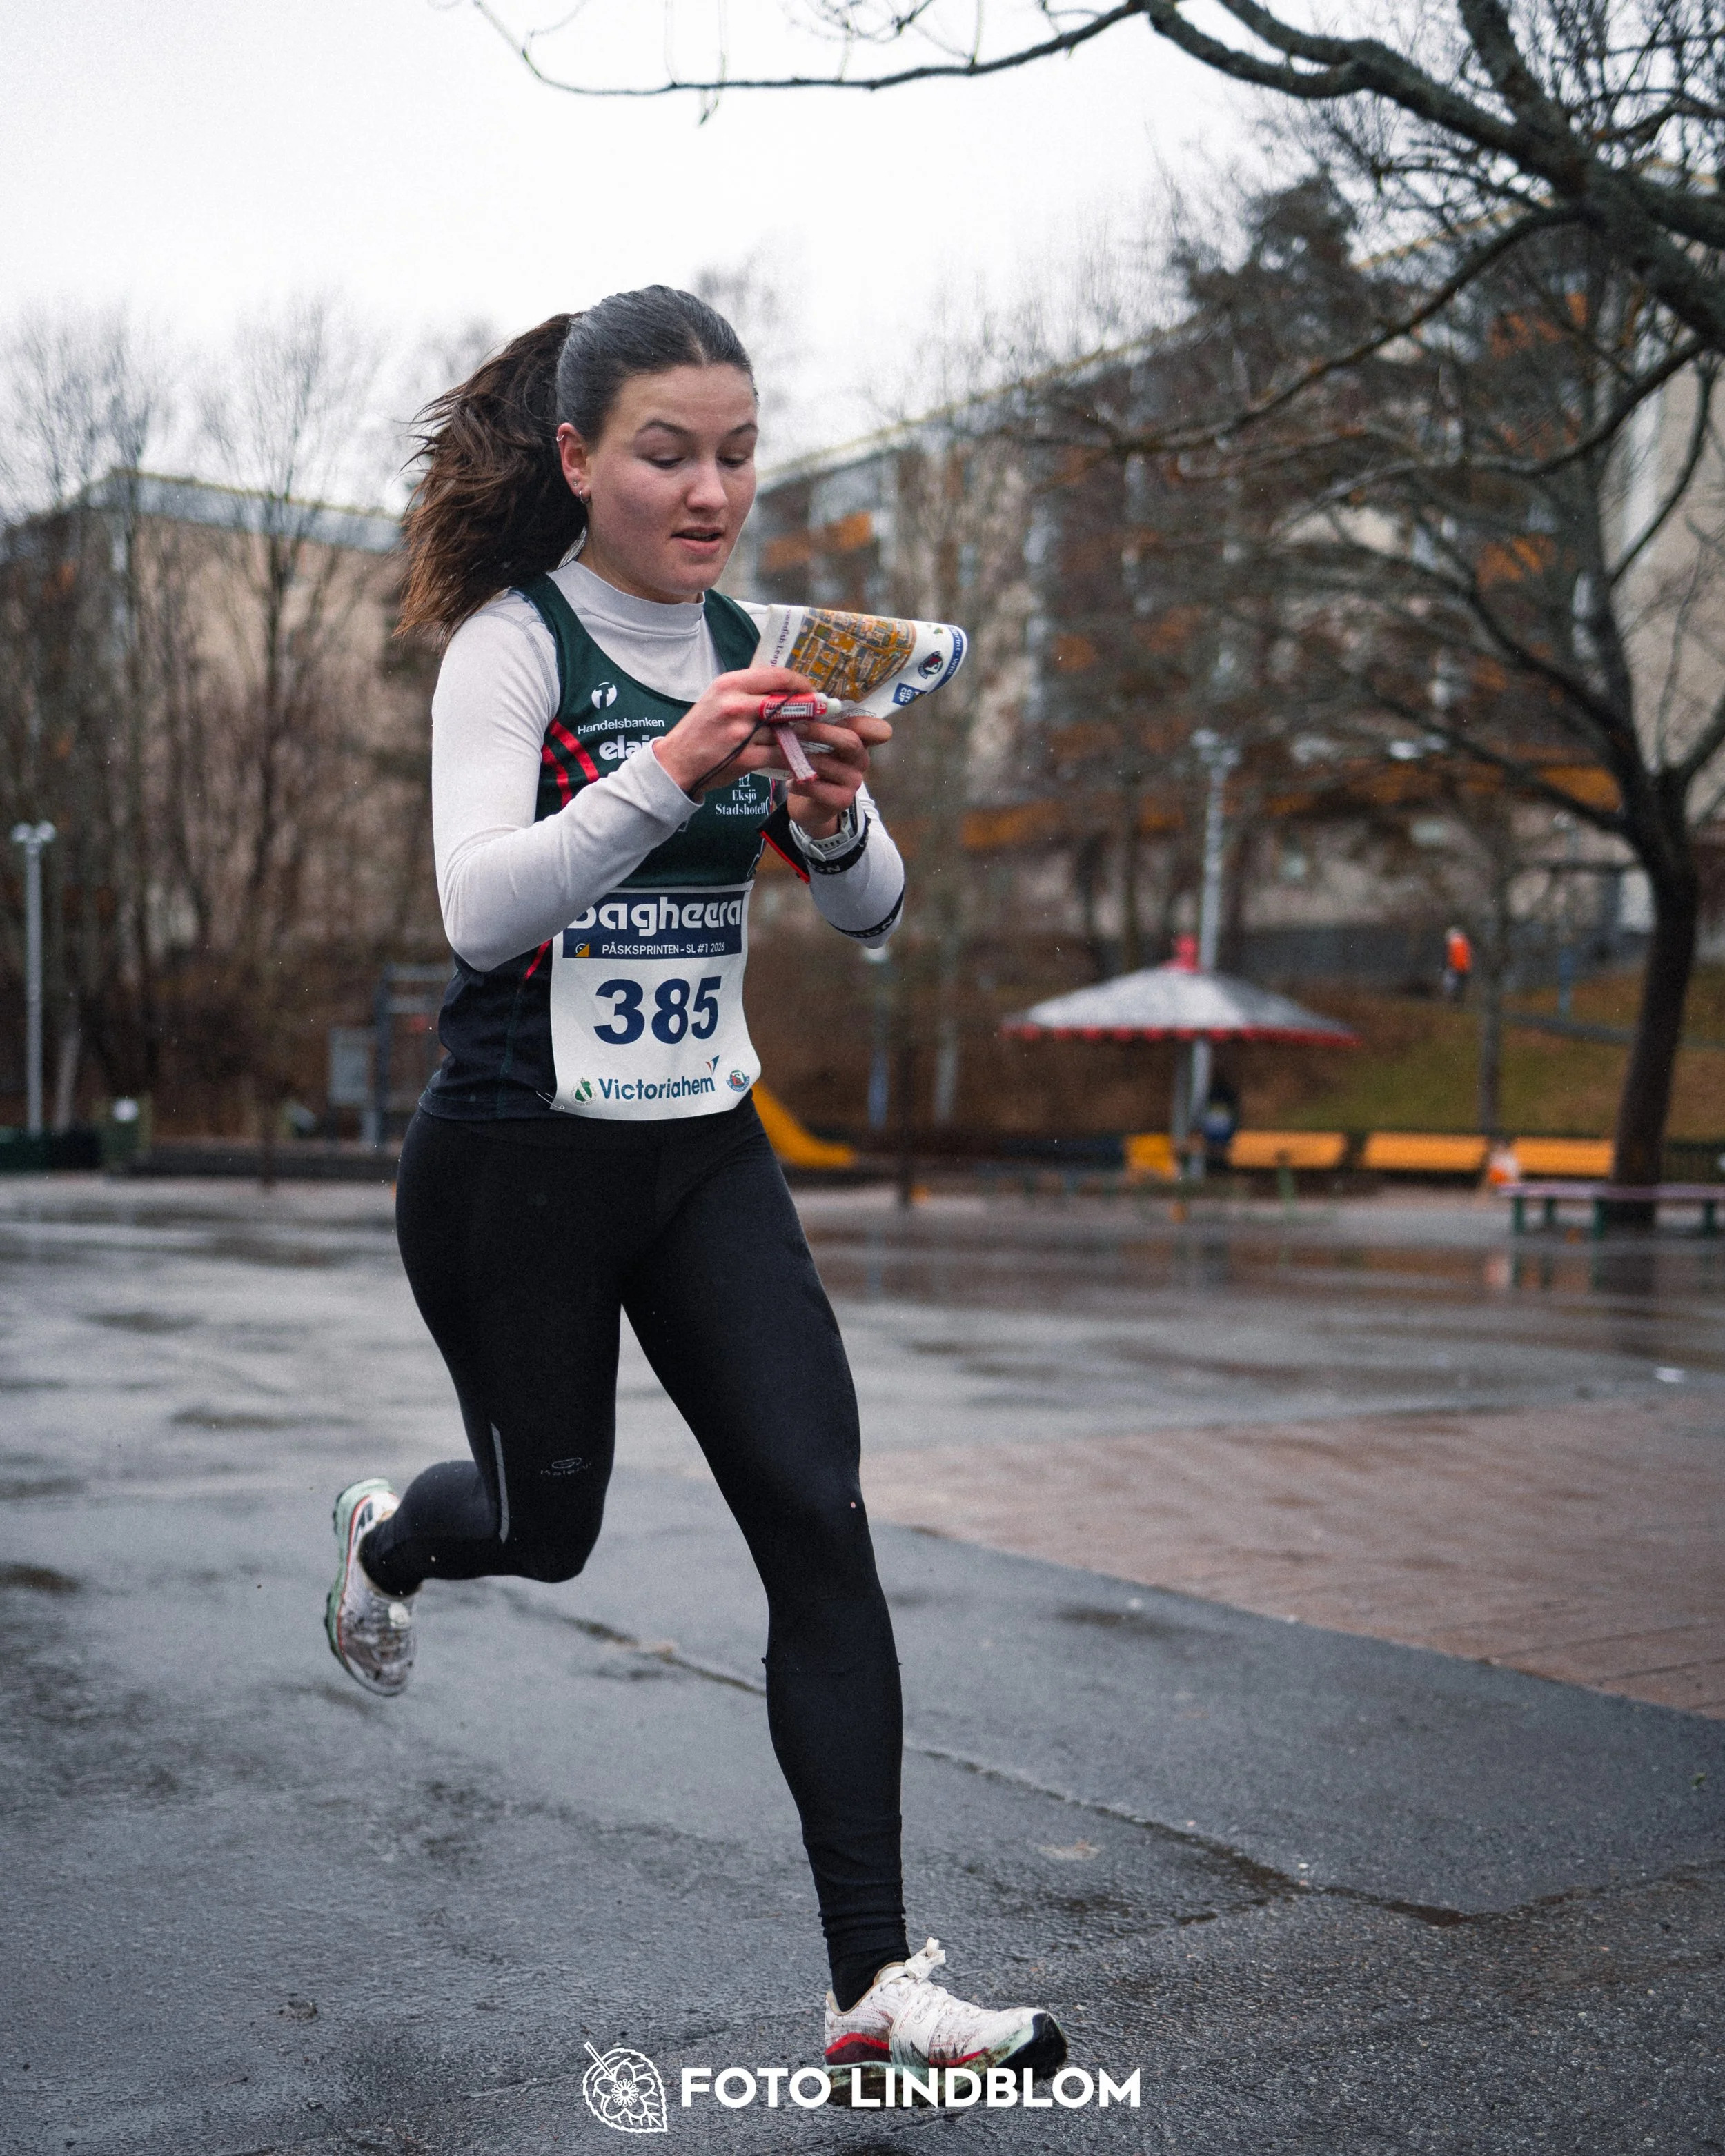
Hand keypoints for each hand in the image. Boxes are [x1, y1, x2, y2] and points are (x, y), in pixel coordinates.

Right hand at [652, 667, 822, 798]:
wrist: (676, 763)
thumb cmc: (700, 730)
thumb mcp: (718, 699)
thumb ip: (747, 691)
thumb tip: (783, 687)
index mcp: (730, 685)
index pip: (776, 675)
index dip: (799, 683)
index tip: (809, 690)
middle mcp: (735, 704)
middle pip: (786, 702)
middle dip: (807, 708)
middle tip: (819, 712)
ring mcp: (740, 732)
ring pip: (785, 730)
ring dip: (799, 734)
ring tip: (806, 736)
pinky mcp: (745, 758)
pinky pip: (780, 755)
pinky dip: (793, 757)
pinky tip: (798, 757)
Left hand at [784, 707, 893, 837]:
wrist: (810, 804)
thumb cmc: (813, 765)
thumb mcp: (816, 743)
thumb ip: (814, 725)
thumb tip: (794, 705)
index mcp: (859, 741)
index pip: (875, 730)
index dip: (866, 723)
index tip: (837, 715)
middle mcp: (860, 760)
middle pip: (850, 741)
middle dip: (821, 732)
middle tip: (796, 728)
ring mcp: (853, 781)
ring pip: (825, 764)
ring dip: (797, 758)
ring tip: (779, 754)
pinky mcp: (841, 800)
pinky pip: (816, 787)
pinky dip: (798, 783)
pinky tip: (790, 783)